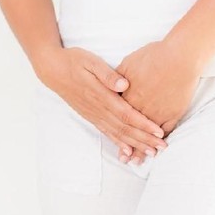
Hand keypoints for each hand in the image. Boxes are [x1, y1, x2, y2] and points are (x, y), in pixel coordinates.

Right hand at [34, 46, 168, 158]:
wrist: (52, 70)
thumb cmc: (73, 61)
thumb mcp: (90, 61)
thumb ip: (107, 74)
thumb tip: (124, 85)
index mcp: (101, 95)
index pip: (126, 113)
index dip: (143, 124)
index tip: (159, 131)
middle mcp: (98, 109)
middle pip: (125, 128)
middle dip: (144, 139)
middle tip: (162, 147)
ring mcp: (93, 114)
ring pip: (117, 133)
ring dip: (134, 144)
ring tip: (150, 152)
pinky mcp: (90, 116)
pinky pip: (106, 133)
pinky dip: (118, 143)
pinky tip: (127, 150)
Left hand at [114, 39, 205, 163]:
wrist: (180, 56)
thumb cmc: (155, 56)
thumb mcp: (129, 63)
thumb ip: (117, 77)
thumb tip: (111, 86)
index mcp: (128, 96)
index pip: (118, 118)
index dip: (114, 131)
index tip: (112, 143)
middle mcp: (141, 108)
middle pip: (131, 131)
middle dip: (128, 147)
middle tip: (126, 162)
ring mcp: (158, 112)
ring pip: (147, 135)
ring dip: (143, 148)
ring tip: (140, 161)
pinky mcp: (173, 112)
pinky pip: (166, 131)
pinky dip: (160, 141)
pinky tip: (158, 149)